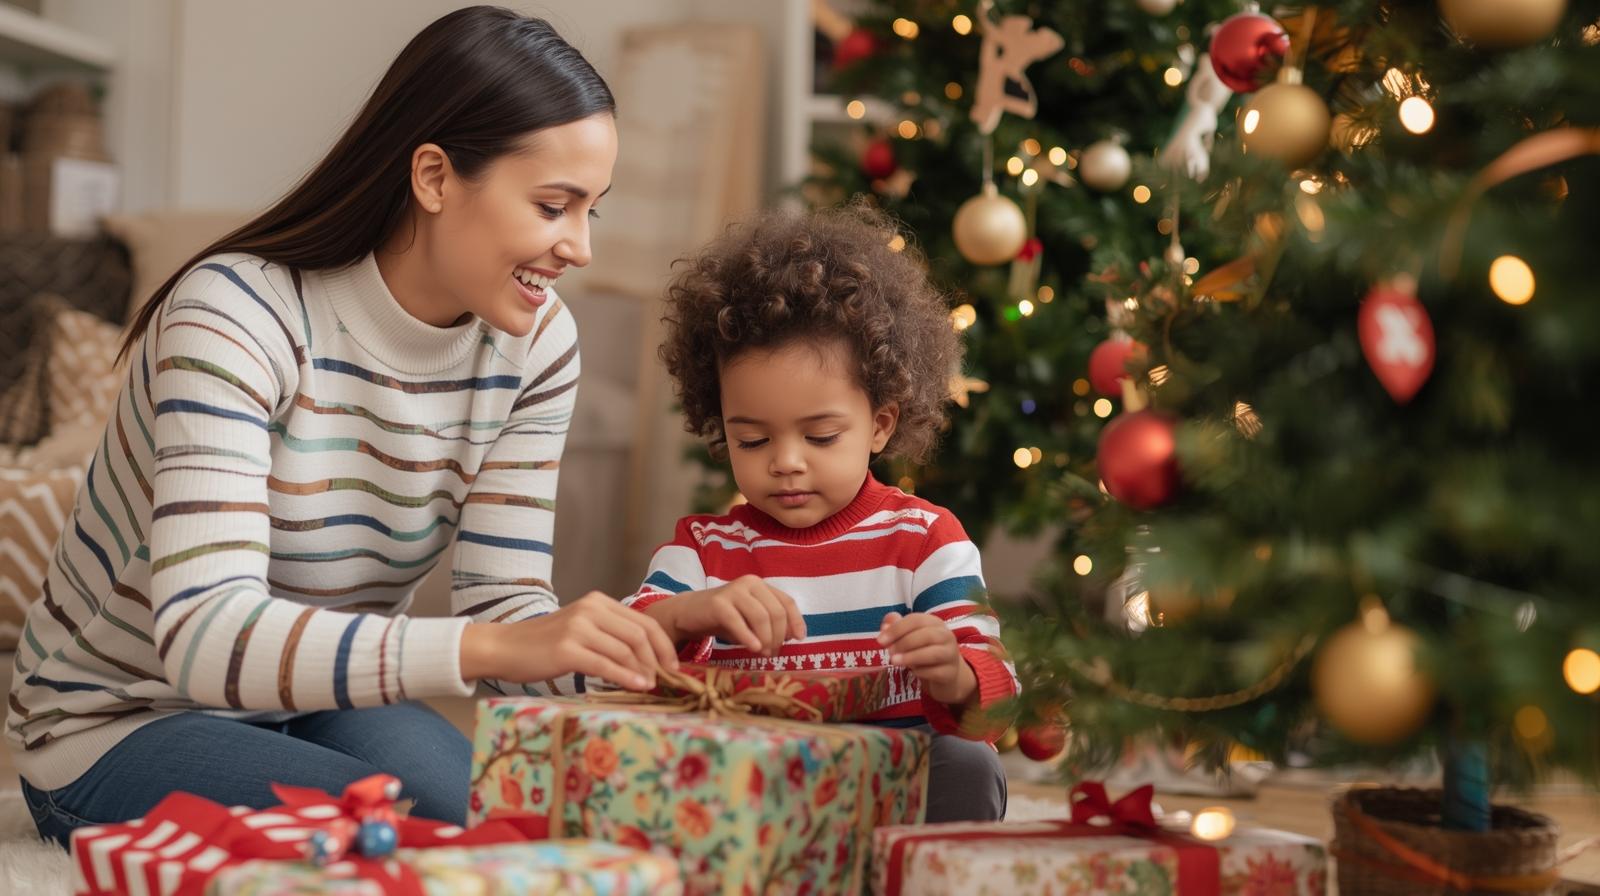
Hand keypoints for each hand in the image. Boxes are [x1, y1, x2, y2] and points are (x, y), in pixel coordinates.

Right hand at [460, 592, 678, 690]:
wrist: (504, 647)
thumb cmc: (544, 644)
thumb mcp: (581, 629)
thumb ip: (609, 635)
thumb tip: (646, 658)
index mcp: (598, 602)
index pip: (644, 621)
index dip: (664, 644)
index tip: (674, 665)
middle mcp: (590, 609)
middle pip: (640, 635)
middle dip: (658, 659)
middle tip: (667, 679)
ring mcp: (578, 628)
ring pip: (625, 650)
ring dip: (644, 671)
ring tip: (652, 686)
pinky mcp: (567, 649)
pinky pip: (606, 665)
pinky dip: (626, 677)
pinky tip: (638, 686)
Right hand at [644, 575, 805, 655]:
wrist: (689, 613)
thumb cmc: (724, 619)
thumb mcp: (751, 621)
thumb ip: (771, 624)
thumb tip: (792, 636)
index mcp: (761, 586)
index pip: (787, 602)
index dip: (796, 621)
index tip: (799, 639)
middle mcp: (750, 583)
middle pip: (776, 612)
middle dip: (778, 636)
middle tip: (773, 654)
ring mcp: (733, 591)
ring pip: (761, 616)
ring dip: (766, 639)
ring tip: (763, 654)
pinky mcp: (717, 603)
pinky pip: (738, 621)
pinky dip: (748, 637)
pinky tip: (753, 648)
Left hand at [879, 611, 976, 705]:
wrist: (948, 675)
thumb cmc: (925, 652)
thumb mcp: (910, 638)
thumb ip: (897, 628)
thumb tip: (885, 624)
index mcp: (935, 623)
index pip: (916, 620)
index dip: (896, 629)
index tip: (880, 640)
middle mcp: (946, 636)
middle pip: (927, 635)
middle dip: (904, 642)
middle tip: (889, 652)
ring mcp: (951, 655)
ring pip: (934, 653)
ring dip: (911, 656)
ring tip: (894, 661)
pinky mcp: (950, 673)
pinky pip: (935, 672)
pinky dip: (921, 671)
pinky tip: (913, 672)